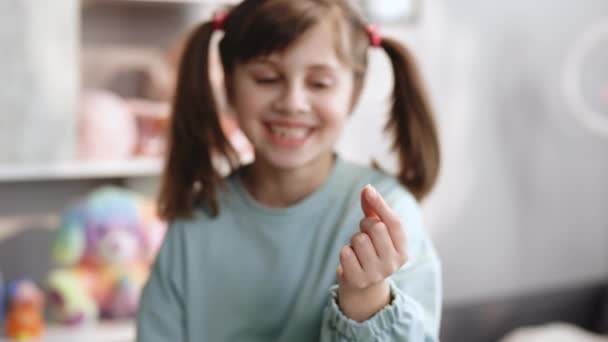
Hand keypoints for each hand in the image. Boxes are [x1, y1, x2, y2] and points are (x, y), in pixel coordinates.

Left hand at [336, 185, 408, 320]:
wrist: (361, 285)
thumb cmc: (371, 250)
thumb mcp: (376, 231)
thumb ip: (373, 209)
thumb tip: (367, 189)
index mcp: (403, 251)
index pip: (395, 222)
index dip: (380, 204)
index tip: (367, 189)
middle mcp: (393, 264)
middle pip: (376, 227)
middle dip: (365, 225)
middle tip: (364, 234)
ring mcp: (376, 274)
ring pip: (359, 239)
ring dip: (354, 240)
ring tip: (358, 249)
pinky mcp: (358, 280)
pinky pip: (345, 252)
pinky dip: (345, 252)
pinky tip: (351, 260)